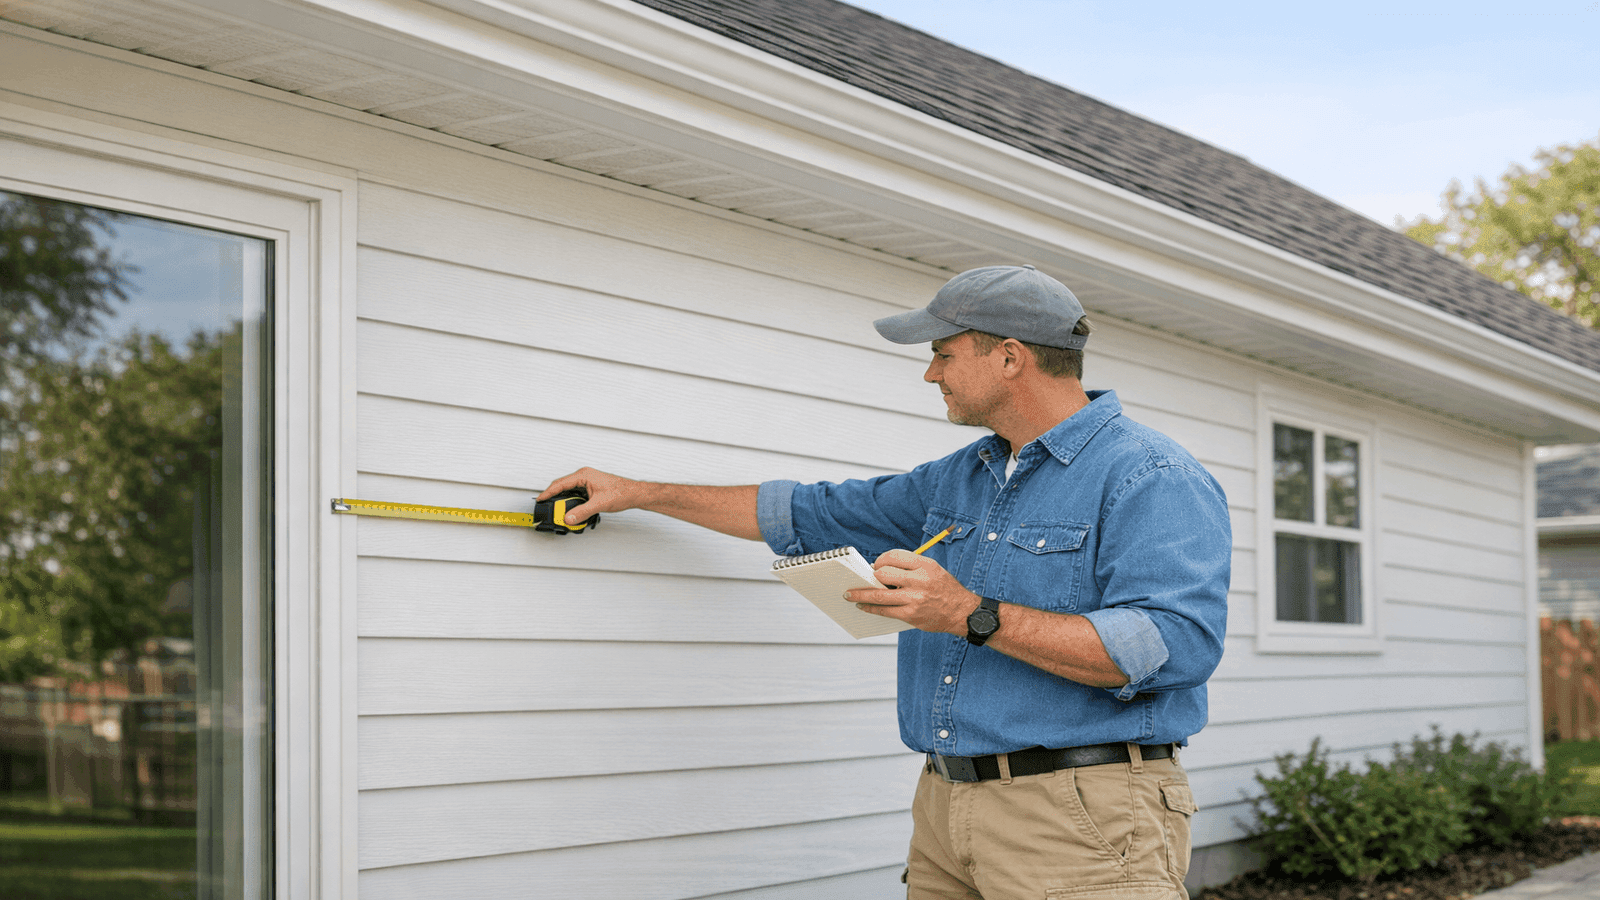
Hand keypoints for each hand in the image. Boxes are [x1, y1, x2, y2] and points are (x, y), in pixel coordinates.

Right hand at [538, 467, 641, 525]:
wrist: (634, 494)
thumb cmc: (622, 492)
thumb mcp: (599, 504)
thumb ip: (582, 512)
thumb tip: (569, 518)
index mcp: (584, 475)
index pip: (560, 483)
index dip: (548, 492)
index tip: (540, 499)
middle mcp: (584, 476)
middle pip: (562, 488)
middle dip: (555, 500)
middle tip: (551, 511)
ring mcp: (587, 482)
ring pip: (569, 492)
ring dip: (565, 503)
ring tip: (562, 514)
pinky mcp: (590, 489)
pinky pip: (576, 496)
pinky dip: (572, 504)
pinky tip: (573, 512)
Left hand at [845, 550, 981, 635]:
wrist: (963, 612)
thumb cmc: (944, 589)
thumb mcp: (933, 570)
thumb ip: (910, 567)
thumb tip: (880, 569)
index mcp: (925, 565)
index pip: (894, 556)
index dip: (880, 560)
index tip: (875, 565)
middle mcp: (919, 580)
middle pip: (883, 573)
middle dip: (871, 576)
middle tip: (863, 579)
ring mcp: (915, 598)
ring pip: (879, 594)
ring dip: (860, 594)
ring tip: (849, 594)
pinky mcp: (911, 615)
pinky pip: (885, 611)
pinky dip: (871, 608)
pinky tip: (863, 606)